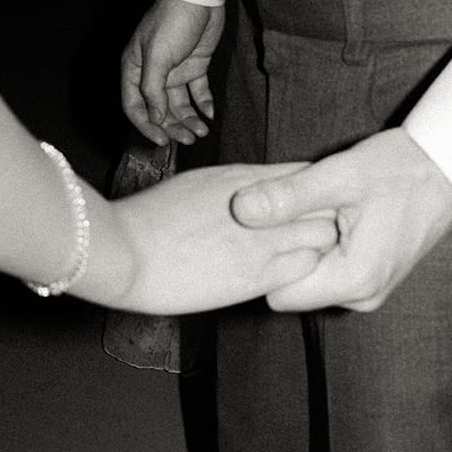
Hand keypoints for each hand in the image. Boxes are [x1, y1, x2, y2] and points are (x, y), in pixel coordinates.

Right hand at [106, 163, 337, 313]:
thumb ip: (237, 189)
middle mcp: (263, 205)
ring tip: (308, 257)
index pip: (309, 174)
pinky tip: (293, 278)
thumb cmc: (150, 219)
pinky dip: (307, 273)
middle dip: (328, 217)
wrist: (123, 252)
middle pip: (328, 203)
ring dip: (320, 247)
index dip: (318, 192)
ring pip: (324, 238)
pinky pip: (307, 270)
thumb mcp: (198, 185)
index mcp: (245, 176)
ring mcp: (264, 240)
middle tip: (321, 233)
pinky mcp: (258, 276)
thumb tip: (256, 196)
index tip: (314, 206)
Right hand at [121, 0, 225, 146]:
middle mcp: (152, 74)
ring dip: (190, 119)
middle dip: (174, 127)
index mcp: (135, 69)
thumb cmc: (171, 22)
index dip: (147, 125)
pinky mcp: (195, 66)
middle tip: (190, 139)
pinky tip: (210, 114)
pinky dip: (204, 104)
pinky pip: (198, 92)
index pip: (134, 106)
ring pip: (180, 105)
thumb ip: (153, 89)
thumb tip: (155, 118)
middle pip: (160, 110)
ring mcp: (175, 71)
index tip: (162, 141)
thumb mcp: (157, 56)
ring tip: (202, 131)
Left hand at [232, 128, 451, 310]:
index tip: (280, 221)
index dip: (271, 257)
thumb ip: (289, 197)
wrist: (449, 169)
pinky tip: (337, 219)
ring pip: (312, 282)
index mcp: (354, 280)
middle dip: (290, 252)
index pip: (279, 292)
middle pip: (295, 289)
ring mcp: (370, 293)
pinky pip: (331, 275)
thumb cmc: (400, 169)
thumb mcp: (341, 176)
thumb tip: (240, 210)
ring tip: (326, 211)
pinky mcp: (373, 282)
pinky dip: (326, 250)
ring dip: (309, 249)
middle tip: (306, 209)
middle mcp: (363, 297)